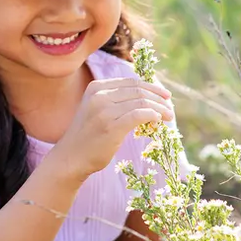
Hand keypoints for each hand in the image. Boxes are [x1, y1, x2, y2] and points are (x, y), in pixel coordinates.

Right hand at [50, 76, 173, 181]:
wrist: (70, 158)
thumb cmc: (87, 137)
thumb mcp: (97, 110)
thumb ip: (115, 100)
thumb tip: (147, 96)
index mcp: (96, 87)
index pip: (131, 82)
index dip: (151, 87)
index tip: (164, 96)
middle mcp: (99, 95)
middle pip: (138, 91)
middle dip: (158, 98)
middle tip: (170, 107)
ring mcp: (104, 110)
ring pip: (141, 102)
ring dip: (159, 109)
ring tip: (168, 117)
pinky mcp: (111, 126)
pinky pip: (139, 115)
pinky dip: (152, 116)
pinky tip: (157, 121)